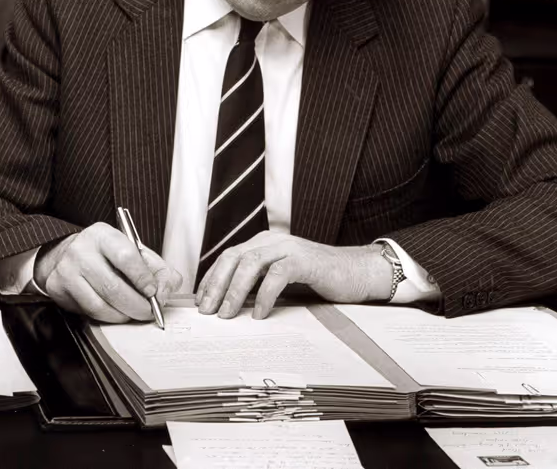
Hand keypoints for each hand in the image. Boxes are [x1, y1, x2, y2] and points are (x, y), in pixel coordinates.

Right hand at [34, 222, 182, 322]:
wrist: (65, 255)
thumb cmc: (104, 254)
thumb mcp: (132, 250)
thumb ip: (156, 267)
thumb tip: (169, 286)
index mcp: (103, 235)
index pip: (126, 256)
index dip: (143, 277)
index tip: (153, 291)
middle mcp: (81, 251)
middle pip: (113, 286)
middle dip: (137, 305)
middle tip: (149, 311)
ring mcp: (67, 271)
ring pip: (100, 304)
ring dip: (124, 315)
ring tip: (135, 313)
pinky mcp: (58, 289)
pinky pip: (89, 312)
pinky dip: (109, 318)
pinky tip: (117, 313)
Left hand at [194, 231, 390, 319]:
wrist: (356, 272)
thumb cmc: (318, 278)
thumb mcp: (281, 279)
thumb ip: (257, 284)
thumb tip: (228, 305)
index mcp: (264, 244)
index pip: (228, 257)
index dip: (211, 278)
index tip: (200, 301)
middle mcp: (273, 241)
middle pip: (234, 257)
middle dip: (216, 284)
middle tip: (207, 310)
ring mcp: (289, 247)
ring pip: (252, 263)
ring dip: (235, 290)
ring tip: (227, 314)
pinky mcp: (305, 260)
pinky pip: (278, 274)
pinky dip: (264, 294)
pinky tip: (259, 313)